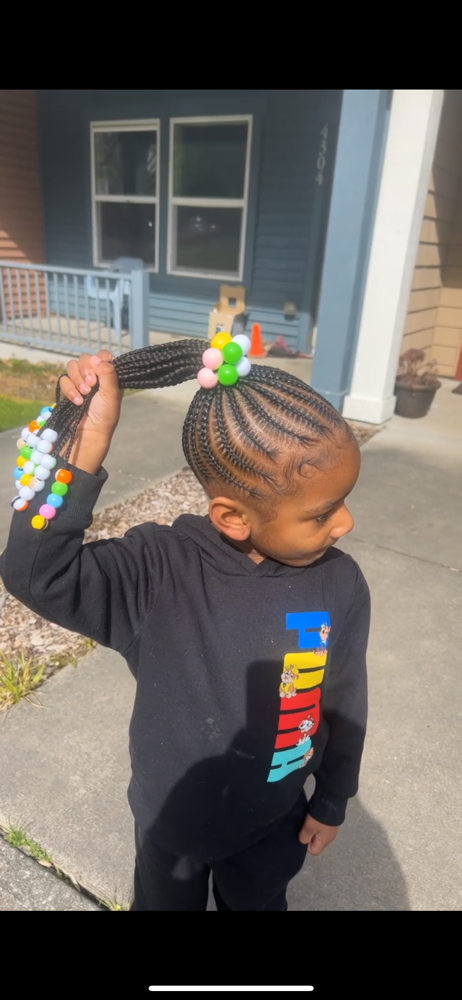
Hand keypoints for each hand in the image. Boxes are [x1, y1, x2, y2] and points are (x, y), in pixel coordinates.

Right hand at [58, 350, 121, 472]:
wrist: (90, 433)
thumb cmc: (105, 415)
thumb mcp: (112, 394)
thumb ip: (107, 374)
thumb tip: (96, 358)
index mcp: (108, 374)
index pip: (102, 355)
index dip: (99, 360)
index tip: (100, 371)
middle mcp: (94, 375)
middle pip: (85, 358)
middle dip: (86, 371)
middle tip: (91, 386)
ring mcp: (80, 382)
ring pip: (72, 366)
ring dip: (77, 380)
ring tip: (84, 395)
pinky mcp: (68, 389)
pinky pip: (63, 379)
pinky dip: (69, 390)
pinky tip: (77, 402)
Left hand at [298, 814, 338, 854]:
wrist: (332, 800)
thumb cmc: (319, 817)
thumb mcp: (309, 828)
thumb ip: (304, 837)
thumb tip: (303, 841)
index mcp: (325, 841)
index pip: (314, 851)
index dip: (306, 845)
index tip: (303, 835)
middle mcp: (329, 837)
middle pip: (316, 842)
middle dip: (308, 836)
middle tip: (304, 827)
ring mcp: (330, 829)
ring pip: (317, 833)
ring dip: (311, 828)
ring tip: (307, 821)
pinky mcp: (330, 821)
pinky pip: (320, 826)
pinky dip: (315, 823)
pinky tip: (312, 816)